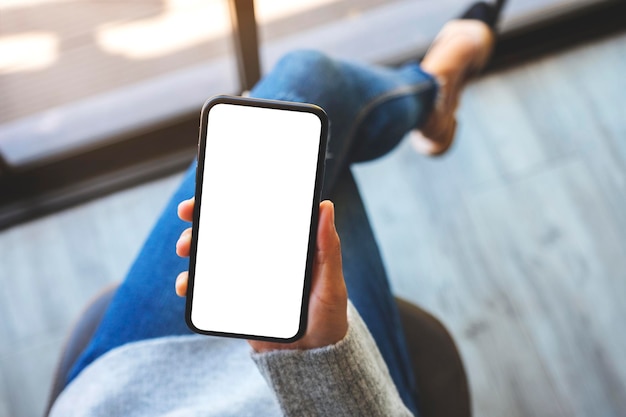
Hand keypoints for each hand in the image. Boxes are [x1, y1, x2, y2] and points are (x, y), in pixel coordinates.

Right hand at [176, 198, 347, 351]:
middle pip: (227, 231)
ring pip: (211, 256)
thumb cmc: (327, 316)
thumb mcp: (331, 282)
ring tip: (185, 248)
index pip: (256, 214)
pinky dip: (191, 284)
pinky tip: (186, 285)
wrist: (311, 358)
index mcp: (284, 246)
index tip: (212, 187)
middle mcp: (261, 257)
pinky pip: (207, 289)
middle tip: (188, 214)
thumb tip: (326, 205)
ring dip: (192, 247)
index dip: (233, 197)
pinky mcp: (232, 301)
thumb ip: (328, 248)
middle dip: (202, 219)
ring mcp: (244, 278)